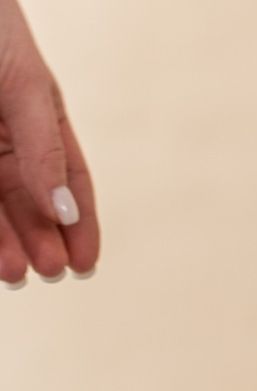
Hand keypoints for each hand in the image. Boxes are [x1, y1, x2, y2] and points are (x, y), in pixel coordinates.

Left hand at [0, 0, 99, 287]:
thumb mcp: (26, 88)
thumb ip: (44, 150)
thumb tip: (64, 211)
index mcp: (39, 122)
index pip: (69, 183)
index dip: (80, 226)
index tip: (86, 263)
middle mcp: (4, 141)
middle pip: (27, 202)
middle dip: (40, 240)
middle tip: (50, 271)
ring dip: (4, 242)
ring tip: (15, 273)